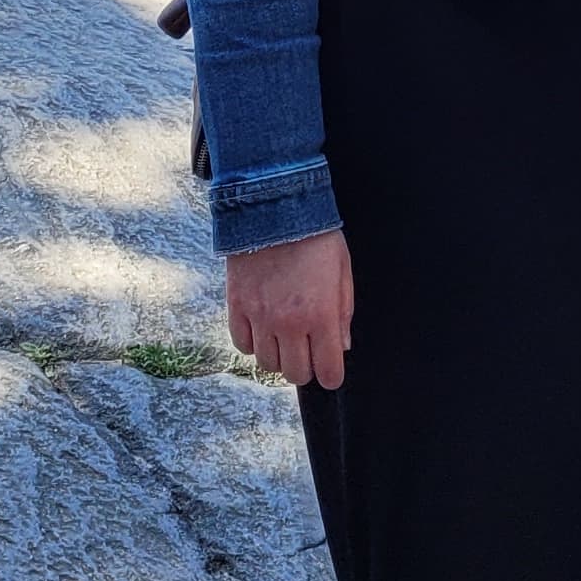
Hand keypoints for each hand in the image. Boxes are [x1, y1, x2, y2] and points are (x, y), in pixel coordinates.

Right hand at [225, 227, 354, 389]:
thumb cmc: (314, 235)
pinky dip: (253, 342)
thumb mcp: (342, 270)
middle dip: (306, 367)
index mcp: (321, 315)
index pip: (328, 372)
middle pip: (296, 374)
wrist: (274, 206)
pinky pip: (243, 345)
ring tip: (285, 337)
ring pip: (268, 364)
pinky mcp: (237, 307)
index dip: (331, 374)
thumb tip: (341, 345)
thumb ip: (343, 313)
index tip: (330, 367)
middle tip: (308, 350)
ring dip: (279, 356)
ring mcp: (260, 317)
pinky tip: (263, 327)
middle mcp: (289, 323)